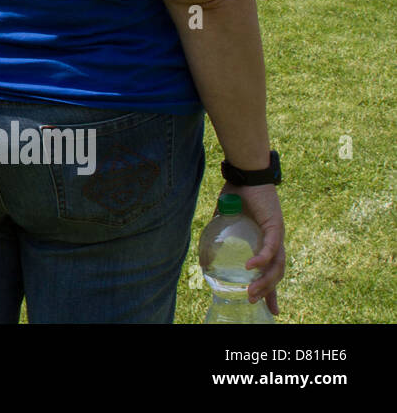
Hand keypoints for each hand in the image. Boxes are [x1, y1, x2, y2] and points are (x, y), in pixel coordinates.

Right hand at [222, 182, 285, 313]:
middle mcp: (276, 241)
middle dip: (267, 291)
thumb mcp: (226, 220)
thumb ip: (219, 237)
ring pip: (277, 264)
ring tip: (251, 290)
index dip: (271, 290)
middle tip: (252, 300)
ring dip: (265, 280)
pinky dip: (261, 258)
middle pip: (277, 272)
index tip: (269, 308)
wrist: (245, 173)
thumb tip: (204, 258)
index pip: (272, 270)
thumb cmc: (237, 192)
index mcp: (267, 241)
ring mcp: (278, 234)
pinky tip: (252, 266)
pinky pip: (271, 247)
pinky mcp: (275, 225)